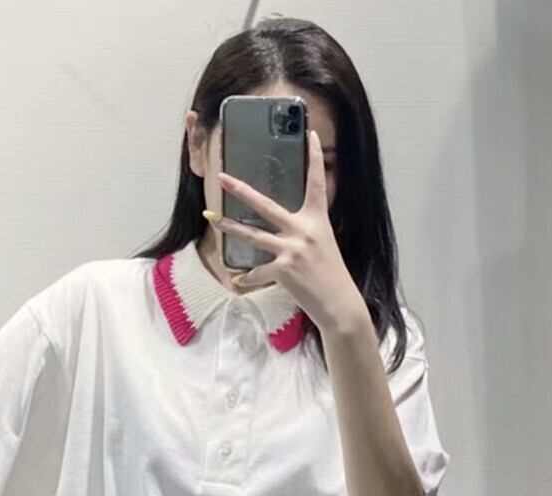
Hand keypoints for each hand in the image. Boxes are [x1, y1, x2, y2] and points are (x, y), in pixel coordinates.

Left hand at [206, 128, 369, 335]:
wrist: (338, 304)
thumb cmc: (330, 275)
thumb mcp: (323, 245)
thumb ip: (305, 232)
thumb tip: (284, 228)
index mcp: (317, 220)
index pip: (316, 183)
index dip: (315, 158)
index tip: (312, 135)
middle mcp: (304, 231)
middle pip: (266, 205)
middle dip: (241, 191)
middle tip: (222, 178)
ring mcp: (292, 250)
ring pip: (253, 235)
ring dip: (230, 227)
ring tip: (213, 219)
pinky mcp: (284, 270)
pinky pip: (257, 272)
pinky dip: (246, 278)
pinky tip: (237, 281)